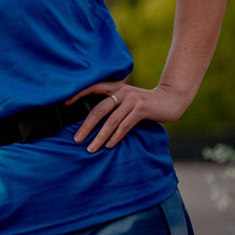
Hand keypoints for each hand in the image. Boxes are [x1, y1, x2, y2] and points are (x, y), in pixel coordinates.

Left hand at [67, 82, 187, 152]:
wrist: (169, 100)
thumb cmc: (145, 103)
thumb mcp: (127, 99)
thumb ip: (113, 103)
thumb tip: (92, 119)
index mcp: (115, 86)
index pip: (92, 87)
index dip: (78, 94)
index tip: (64, 104)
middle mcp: (122, 91)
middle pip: (99, 110)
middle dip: (86, 126)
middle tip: (76, 139)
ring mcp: (132, 100)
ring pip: (111, 121)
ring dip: (100, 137)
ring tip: (91, 148)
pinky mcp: (141, 109)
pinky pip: (125, 125)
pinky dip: (116, 136)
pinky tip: (109, 146)